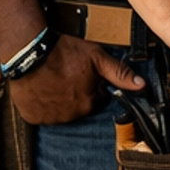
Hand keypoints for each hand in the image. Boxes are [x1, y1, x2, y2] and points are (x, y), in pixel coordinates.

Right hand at [8, 34, 144, 124]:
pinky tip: (41, 89)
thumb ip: (119, 73)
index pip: (98, 100)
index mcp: (89, 103)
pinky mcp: (33, 116)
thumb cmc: (62, 52)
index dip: (93, 86)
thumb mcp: (96, 57)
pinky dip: (42, 105)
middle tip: (67, 76)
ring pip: (61, 112)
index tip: (83, 76)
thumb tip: (140, 84)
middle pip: (80, 107)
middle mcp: (71, 115)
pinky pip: (42, 114)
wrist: (28, 52)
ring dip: (59, 101)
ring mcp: (50, 118)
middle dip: (77, 94)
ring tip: (53, 81)